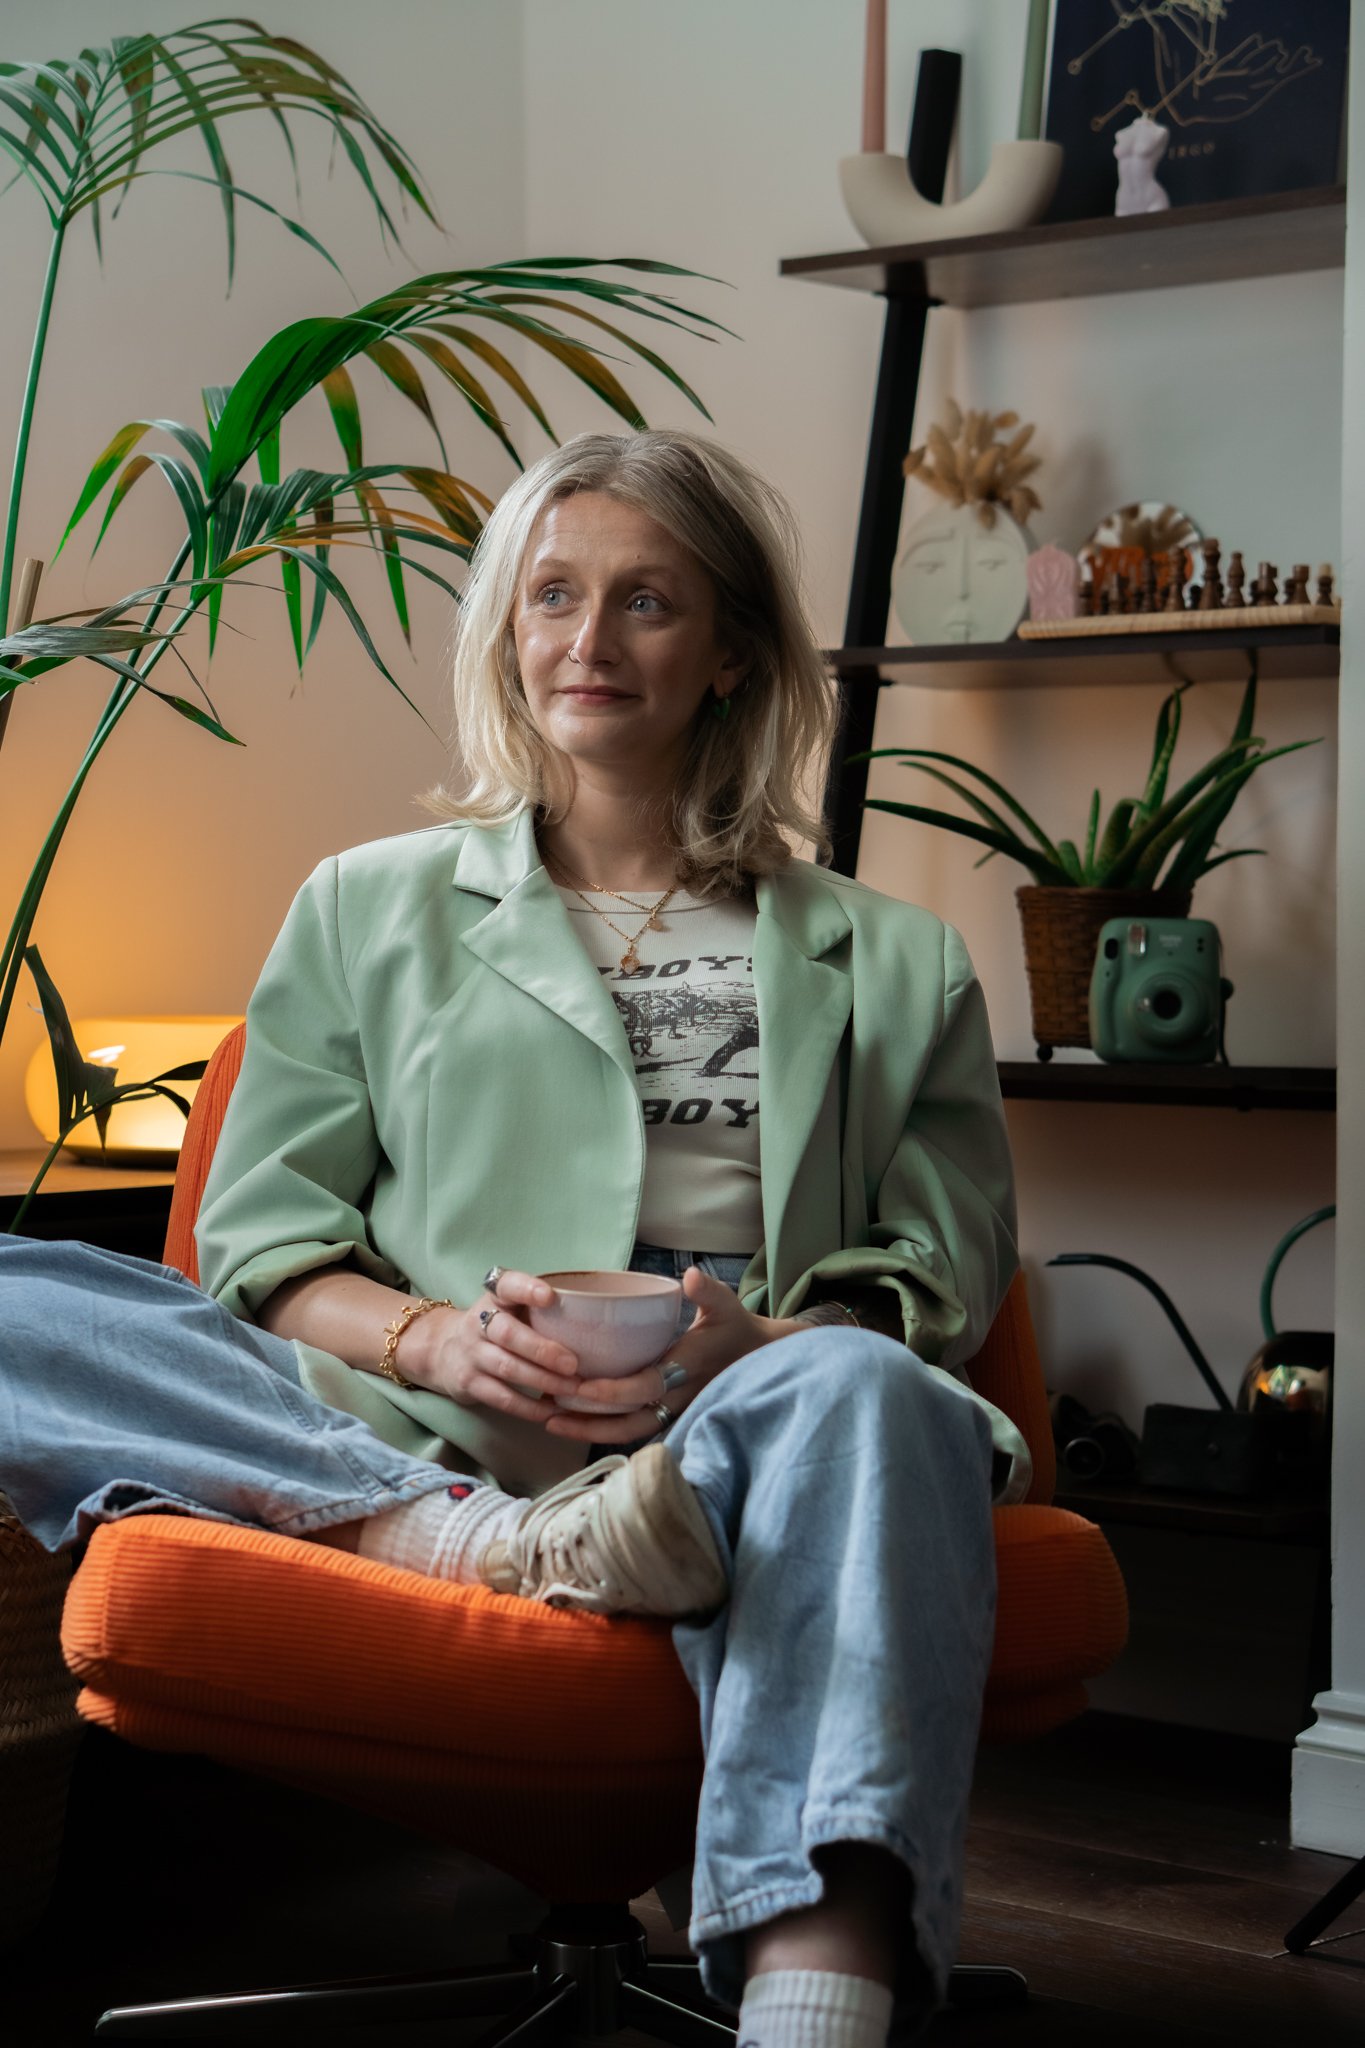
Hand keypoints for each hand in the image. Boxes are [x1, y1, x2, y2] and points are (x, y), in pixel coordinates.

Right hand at [409, 1271, 581, 1423]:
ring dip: (543, 1381)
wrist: (442, 1351)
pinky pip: (501, 1398)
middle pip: (508, 1334)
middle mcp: (479, 1322)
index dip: (526, 1288)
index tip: (550, 1296)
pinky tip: (552, 1411)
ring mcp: (472, 1354)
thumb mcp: (508, 1307)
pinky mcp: (469, 1383)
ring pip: (507, 1368)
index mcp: (494, 1297)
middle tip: (574, 1364)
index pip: (506, 1285)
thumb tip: (597, 1319)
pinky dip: (529, 1407)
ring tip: (572, 1389)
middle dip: (542, 1350)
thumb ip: (539, 1308)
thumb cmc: (497, 1326)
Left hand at [544, 1265, 801, 1443]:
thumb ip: (708, 1291)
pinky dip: (603, 1429)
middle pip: (629, 1422)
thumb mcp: (725, 1305)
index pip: (645, 1387)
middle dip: (589, 1422)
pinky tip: (575, 1422)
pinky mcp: (668, 1415)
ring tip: (552, 1423)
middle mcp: (677, 1398)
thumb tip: (689, 1275)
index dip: (613, 1391)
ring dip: (590, 1431)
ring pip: (628, 1432)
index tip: (580, 1387)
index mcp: (686, 1370)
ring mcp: (673, 1411)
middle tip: (550, 1414)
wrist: (759, 1359)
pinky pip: (633, 1430)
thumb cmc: (735, 1328)